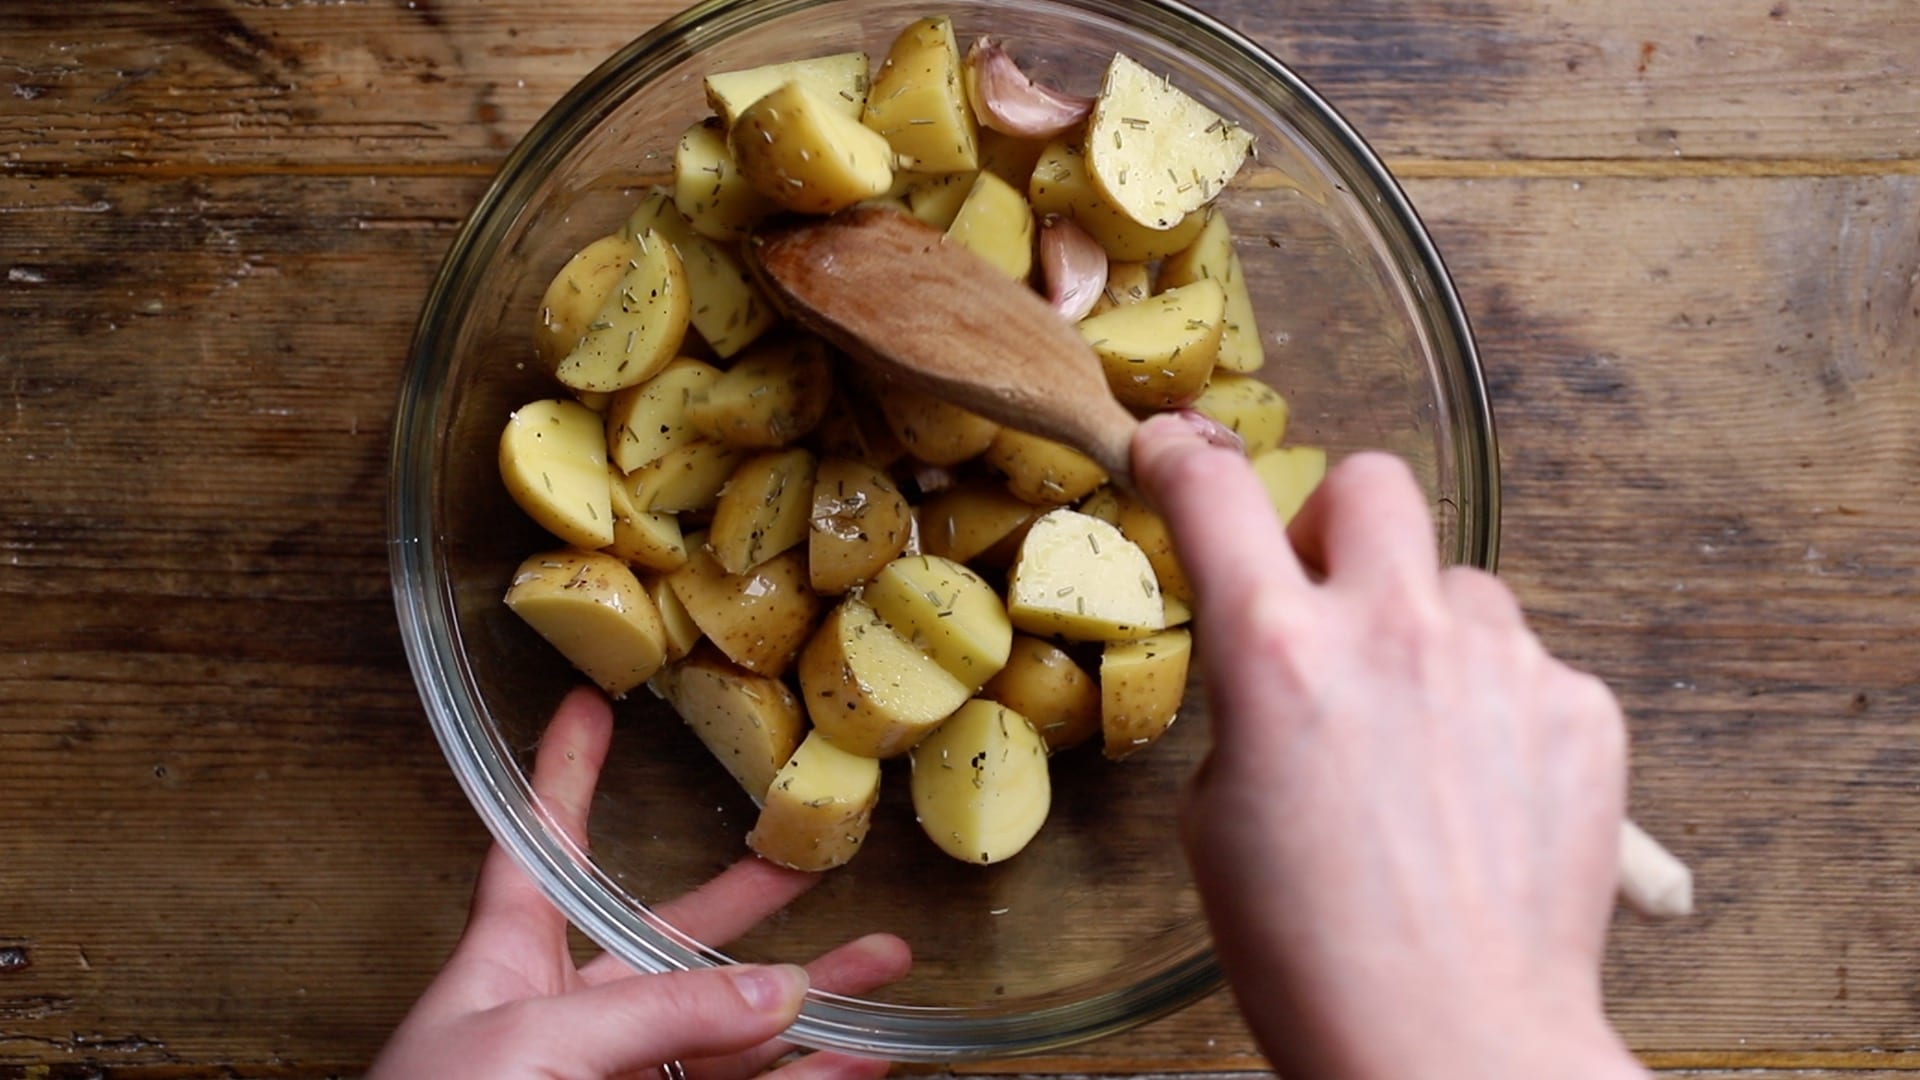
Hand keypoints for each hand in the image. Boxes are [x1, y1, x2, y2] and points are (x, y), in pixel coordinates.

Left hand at [372, 687, 909, 1079]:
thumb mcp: (532, 1043)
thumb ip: (658, 1010)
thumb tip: (779, 992)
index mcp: (506, 965)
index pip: (538, 848)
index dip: (561, 775)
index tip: (584, 710)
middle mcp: (564, 1019)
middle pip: (670, 941)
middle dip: (746, 902)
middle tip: (808, 862)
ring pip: (729, 1034)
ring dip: (810, 1003)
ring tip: (884, 967)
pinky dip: (809, 1079)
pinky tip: (860, 1059)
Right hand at [1132, 414, 1647, 1079]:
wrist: (1451, 1041)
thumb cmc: (1310, 955)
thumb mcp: (1218, 818)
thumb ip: (1250, 705)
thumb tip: (1283, 667)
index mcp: (1277, 652)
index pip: (1215, 494)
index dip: (1182, 458)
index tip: (1176, 452)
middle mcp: (1394, 631)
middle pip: (1371, 483)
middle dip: (1338, 524)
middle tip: (1328, 601)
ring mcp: (1501, 663)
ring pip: (1458, 586)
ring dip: (1427, 632)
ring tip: (1420, 742)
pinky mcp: (1580, 709)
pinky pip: (1526, 666)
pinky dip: (1497, 708)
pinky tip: (1482, 795)